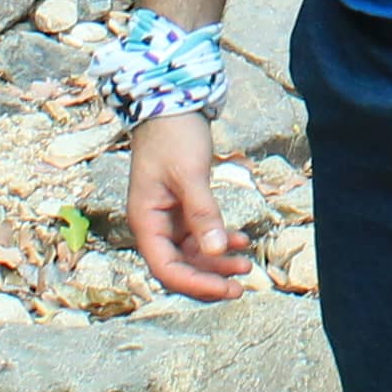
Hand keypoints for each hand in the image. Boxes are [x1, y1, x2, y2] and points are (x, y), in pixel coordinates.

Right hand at [126, 112, 248, 301]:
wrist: (170, 103)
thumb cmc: (173, 135)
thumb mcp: (190, 175)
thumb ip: (203, 214)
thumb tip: (216, 250)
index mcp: (145, 222)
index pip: (167, 269)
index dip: (196, 284)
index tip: (226, 289)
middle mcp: (154, 225)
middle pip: (179, 267)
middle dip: (209, 278)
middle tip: (241, 285)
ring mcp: (168, 217)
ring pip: (192, 254)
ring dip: (217, 262)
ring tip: (246, 265)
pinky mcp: (182, 206)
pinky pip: (199, 235)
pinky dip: (219, 241)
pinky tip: (241, 241)